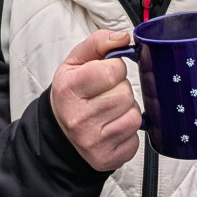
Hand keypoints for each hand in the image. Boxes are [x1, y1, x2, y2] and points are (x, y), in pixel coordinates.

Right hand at [50, 30, 141, 171]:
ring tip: (110, 110)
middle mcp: (78, 118)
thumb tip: (124, 38)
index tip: (105, 74)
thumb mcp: (76, 62)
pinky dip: (128, 132)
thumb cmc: (72, 92)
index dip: (115, 69)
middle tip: (106, 94)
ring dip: (127, 110)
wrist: (60, 130)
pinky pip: (135, 139)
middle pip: (125, 94)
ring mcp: (92, 141)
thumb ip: (99, 43)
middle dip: (121, 90)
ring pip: (134, 116)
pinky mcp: (106, 158)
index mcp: (68, 88)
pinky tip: (113, 127)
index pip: (113, 70)